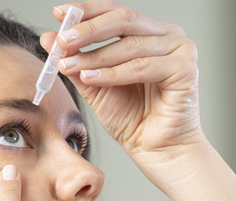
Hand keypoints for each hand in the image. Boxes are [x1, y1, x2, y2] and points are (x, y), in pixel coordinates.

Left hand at [41, 0, 204, 162]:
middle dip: (87, 30)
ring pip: (129, 45)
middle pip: (123, 20)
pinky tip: (92, 78)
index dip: (86, 11)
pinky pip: (142, 66)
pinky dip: (113, 73)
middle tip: (62, 41)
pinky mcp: (186, 68)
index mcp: (148, 33)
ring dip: (95, 56)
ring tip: (69, 66)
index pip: (115, 12)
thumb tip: (49, 38)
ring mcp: (180, 49)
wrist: (157, 152)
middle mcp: (167, 35)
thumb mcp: (95, 85)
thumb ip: (76, 61)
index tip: (58, 13)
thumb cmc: (133, 119)